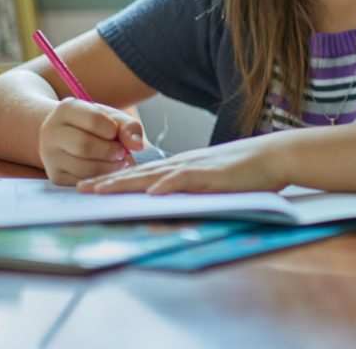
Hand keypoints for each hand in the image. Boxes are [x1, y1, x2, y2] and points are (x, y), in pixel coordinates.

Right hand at [39, 98, 143, 184]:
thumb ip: (128, 127)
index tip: (116, 133)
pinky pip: (82, 181)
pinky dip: (100, 178)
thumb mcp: (113, 118)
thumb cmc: (97, 124)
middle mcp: (51, 132)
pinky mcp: (55, 176)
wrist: (71, 136)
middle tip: (120, 152)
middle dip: (111, 151)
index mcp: (66, 109)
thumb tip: (138, 146)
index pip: (94, 120)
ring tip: (116, 161)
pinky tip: (105, 169)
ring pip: (84, 168)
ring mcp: (49, 156)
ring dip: (109, 167)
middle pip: (85, 146)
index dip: (112, 130)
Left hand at [76, 135, 285, 194]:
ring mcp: (198, 168)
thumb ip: (192, 187)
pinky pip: (186, 180)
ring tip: (101, 190)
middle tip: (80, 190)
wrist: (276, 155)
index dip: (117, 180)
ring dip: (126, 183)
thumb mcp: (214, 178)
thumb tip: (170, 199)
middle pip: (140, 173)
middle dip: (108, 182)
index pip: (144, 174)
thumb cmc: (249, 170)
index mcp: (184, 166)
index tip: (93, 187)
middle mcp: (184, 164)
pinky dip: (167, 186)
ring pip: (154, 176)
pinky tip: (151, 192)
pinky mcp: (213, 175)